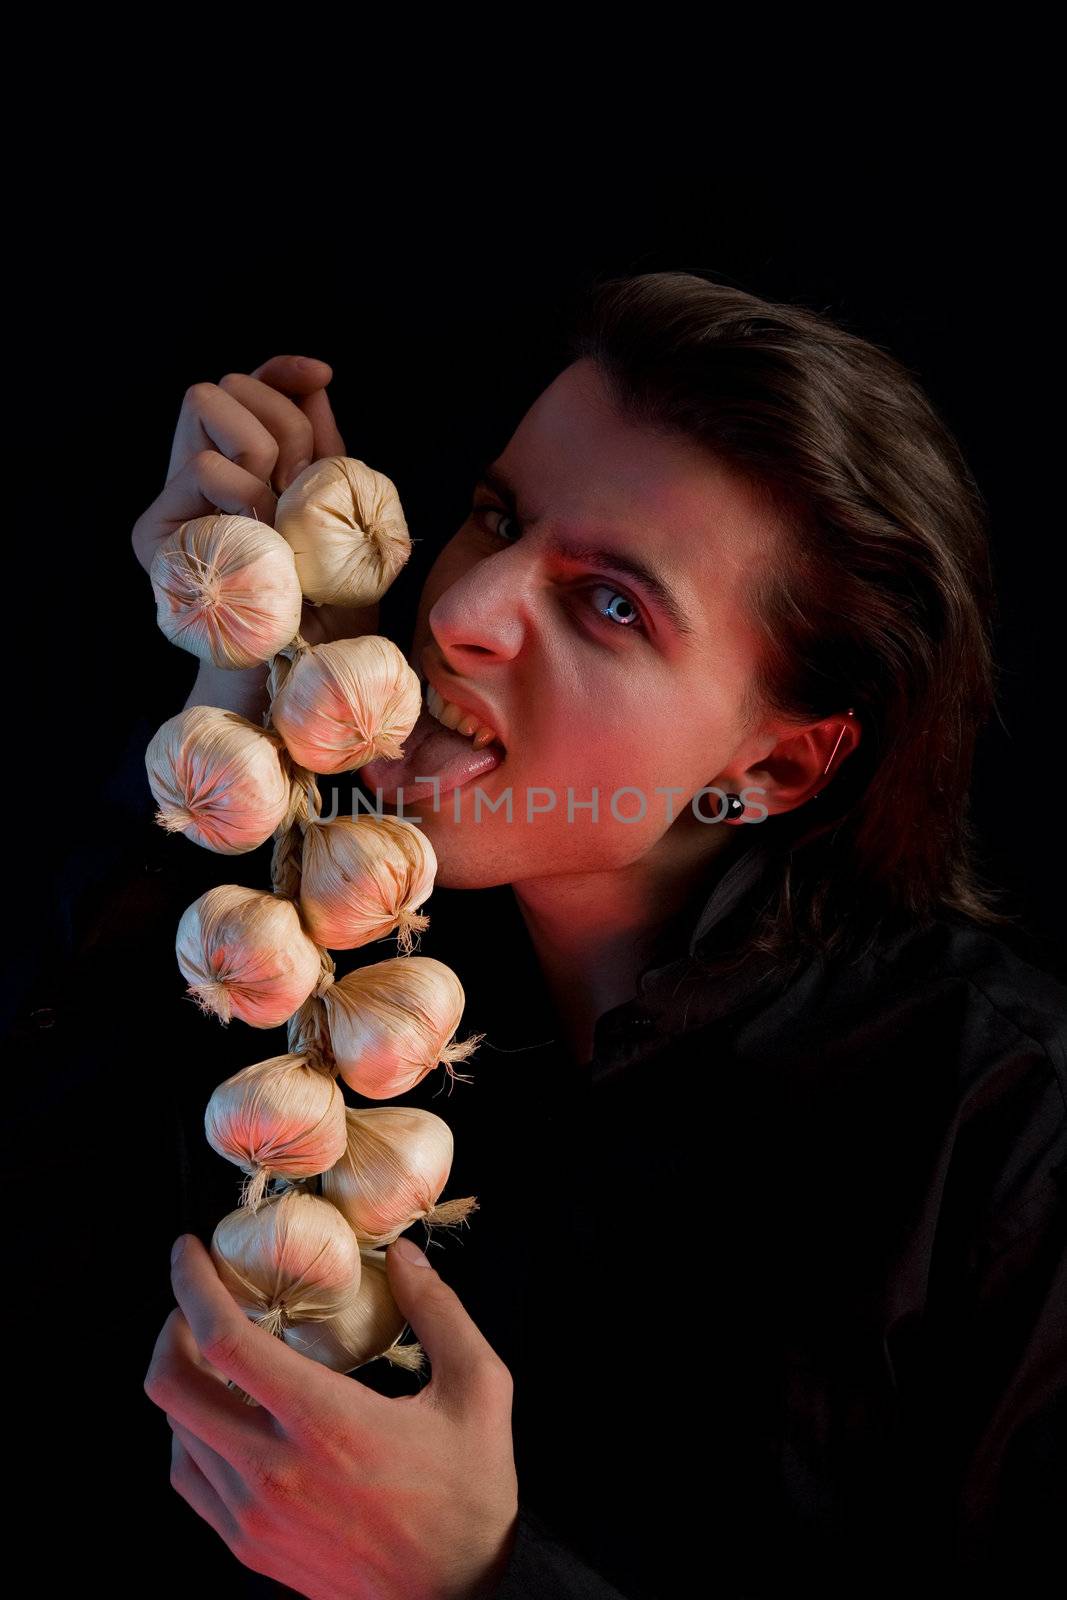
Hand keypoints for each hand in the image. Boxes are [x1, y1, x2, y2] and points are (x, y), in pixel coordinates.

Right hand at [131, 354, 381, 649]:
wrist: (305, 678)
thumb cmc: (331, 611)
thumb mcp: (343, 519)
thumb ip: (325, 453)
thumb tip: (314, 386)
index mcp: (242, 476)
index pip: (249, 390)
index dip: (282, 373)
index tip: (323, 377)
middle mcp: (199, 484)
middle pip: (225, 385)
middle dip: (280, 420)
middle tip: (302, 488)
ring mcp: (174, 506)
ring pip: (206, 404)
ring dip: (262, 451)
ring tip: (281, 518)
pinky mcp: (156, 534)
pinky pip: (203, 466)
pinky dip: (246, 490)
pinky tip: (262, 533)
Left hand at [144, 1233, 519, 1599]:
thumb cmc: (469, 1499)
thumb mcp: (479, 1391)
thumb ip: (439, 1312)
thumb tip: (401, 1255)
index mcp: (326, 1423)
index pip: (224, 1342)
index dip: (192, 1286)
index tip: (189, 1251)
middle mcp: (274, 1470)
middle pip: (172, 1386)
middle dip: (172, 1325)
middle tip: (199, 1299)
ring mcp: (253, 1515)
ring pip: (176, 1430)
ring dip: (183, 1377)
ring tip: (214, 1350)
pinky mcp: (248, 1546)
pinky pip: (189, 1477)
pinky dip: (189, 1431)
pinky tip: (223, 1412)